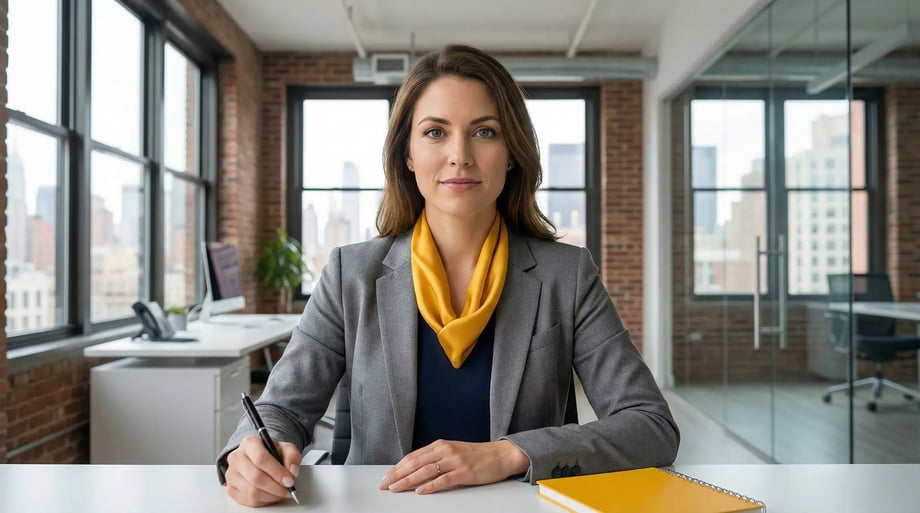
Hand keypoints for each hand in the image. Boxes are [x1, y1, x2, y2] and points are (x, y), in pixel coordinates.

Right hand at [225, 435, 301, 506]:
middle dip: (276, 487)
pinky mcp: (231, 488)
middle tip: (287, 489)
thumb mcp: (286, 448)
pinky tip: (270, 495)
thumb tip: (292, 470)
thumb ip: (292, 456)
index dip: (277, 472)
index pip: (261, 458)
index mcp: (249, 443)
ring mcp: (231, 474)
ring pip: (251, 491)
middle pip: (256, 477)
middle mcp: (237, 457)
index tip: (289, 480)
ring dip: (271, 496)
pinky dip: (263, 501)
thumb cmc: (272, 453)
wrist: (260, 458)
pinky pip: (247, 500)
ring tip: (280, 492)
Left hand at [378, 439, 529, 494]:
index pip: (413, 456)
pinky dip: (430, 486)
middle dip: (397, 475)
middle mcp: (445, 450)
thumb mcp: (453, 452)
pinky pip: (444, 480)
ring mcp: (455, 461)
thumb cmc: (476, 456)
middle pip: (415, 463)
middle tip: (384, 484)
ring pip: (425, 471)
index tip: (385, 476)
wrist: (501, 455)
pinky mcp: (465, 472)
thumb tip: (414, 471)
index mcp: (440, 445)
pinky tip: (420, 491)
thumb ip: (435, 459)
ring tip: (395, 488)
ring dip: (408, 480)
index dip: (397, 467)